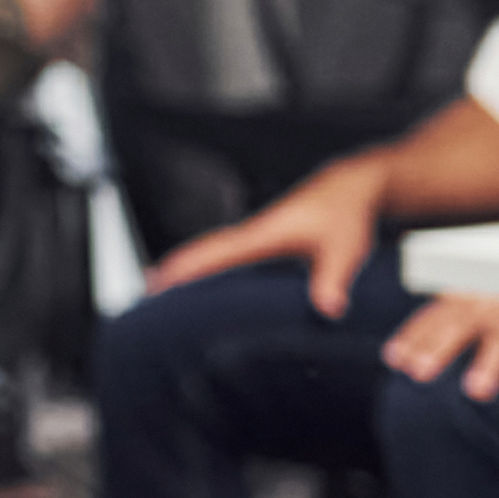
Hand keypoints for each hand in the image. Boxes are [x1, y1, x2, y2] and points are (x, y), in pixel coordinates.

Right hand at [151, 159, 390, 309]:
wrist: (352, 188)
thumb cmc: (346, 214)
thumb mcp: (343, 250)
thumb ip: (333, 279)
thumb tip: (327, 309)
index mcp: (261, 235)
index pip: (212, 253)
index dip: (183, 269)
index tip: (155, 282)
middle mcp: (253, 233)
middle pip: (202, 251)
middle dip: (173, 269)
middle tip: (146, 289)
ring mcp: (257, 234)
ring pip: (212, 251)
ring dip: (188, 266)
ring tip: (165, 286)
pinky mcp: (266, 239)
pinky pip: (227, 253)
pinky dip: (209, 264)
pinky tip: (209, 278)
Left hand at [392, 294, 498, 400]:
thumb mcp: (476, 293)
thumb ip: (454, 314)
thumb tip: (410, 346)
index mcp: (468, 298)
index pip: (436, 318)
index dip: (414, 337)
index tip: (393, 360)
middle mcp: (490, 308)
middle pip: (459, 327)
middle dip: (437, 348)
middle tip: (417, 373)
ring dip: (488, 367)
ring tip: (475, 392)